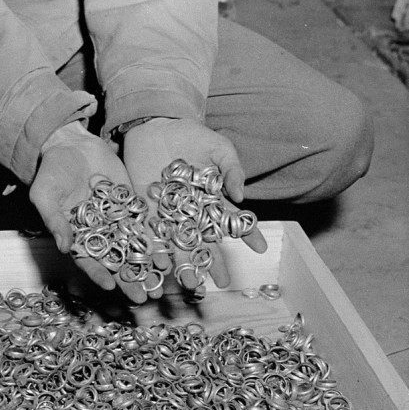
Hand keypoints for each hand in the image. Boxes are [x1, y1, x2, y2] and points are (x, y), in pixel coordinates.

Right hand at [30, 122, 148, 302]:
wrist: (72, 144)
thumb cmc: (52, 172)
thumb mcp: (45, 195)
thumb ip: (55, 220)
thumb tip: (63, 247)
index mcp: (76, 236)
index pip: (88, 261)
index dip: (99, 274)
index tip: (111, 287)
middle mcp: (98, 234)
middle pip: (116, 262)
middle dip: (130, 280)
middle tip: (143, 299)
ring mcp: (116, 221)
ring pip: (134, 248)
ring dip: (147, 266)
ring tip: (161, 281)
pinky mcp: (131, 206)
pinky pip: (145, 226)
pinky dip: (155, 241)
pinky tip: (167, 254)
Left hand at [123, 118, 266, 290]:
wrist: (155, 125)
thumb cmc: (191, 135)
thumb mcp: (219, 148)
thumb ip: (231, 169)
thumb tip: (240, 197)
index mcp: (213, 200)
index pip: (234, 221)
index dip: (248, 234)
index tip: (261, 249)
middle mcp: (192, 213)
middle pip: (206, 242)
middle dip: (214, 263)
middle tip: (222, 283)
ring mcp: (169, 215)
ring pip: (179, 245)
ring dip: (185, 265)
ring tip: (192, 285)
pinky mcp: (146, 211)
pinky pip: (151, 235)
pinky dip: (155, 250)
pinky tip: (160, 266)